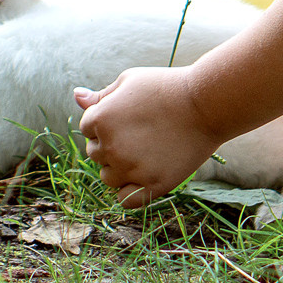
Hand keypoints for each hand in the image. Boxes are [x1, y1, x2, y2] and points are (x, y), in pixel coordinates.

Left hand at [75, 66, 224, 208]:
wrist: (206, 104)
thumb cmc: (166, 87)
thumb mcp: (129, 81)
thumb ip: (100, 95)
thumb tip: (77, 96)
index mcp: (100, 120)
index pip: (87, 129)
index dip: (105, 121)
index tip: (128, 116)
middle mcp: (111, 147)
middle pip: (95, 154)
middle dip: (110, 145)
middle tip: (138, 133)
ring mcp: (132, 169)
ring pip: (108, 178)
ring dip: (118, 168)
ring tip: (143, 152)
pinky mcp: (153, 185)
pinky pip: (126, 200)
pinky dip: (128, 192)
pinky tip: (141, 177)